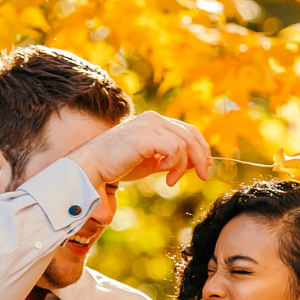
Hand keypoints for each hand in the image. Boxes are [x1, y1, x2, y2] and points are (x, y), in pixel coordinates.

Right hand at [69, 110, 212, 191]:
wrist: (93, 166)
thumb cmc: (117, 166)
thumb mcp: (151, 162)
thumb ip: (171, 160)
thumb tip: (195, 164)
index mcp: (154, 121)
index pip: (186, 129)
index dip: (200, 146)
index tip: (206, 165)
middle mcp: (154, 118)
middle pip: (190, 134)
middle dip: (201, 157)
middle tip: (204, 176)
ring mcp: (151, 124)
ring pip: (184, 143)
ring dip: (182, 166)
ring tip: (170, 180)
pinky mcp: (147, 135)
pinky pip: (175, 148)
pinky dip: (174, 164)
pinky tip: (161, 173)